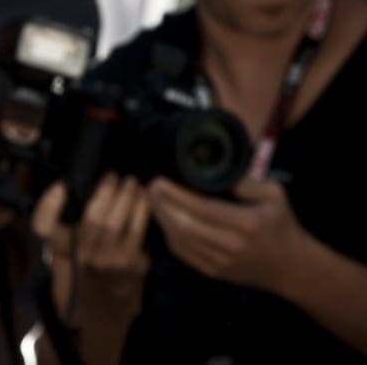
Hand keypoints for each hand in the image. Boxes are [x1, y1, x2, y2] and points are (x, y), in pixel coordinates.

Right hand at [33, 175, 149, 364]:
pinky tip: (145, 202)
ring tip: (133, 184)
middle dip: (107, 192)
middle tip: (114, 176)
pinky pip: (138, 232)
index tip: (61, 187)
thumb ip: (58, 227)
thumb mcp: (58, 254)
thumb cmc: (78, 277)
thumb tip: (64, 190)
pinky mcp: (132, 267)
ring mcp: (108, 264)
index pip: (45, 227)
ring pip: (119, 223)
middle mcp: (81, 260)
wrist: (100, 316)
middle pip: (94, 219)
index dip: (49, 205)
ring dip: (129, 198)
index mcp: (59, 253)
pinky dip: (142, 213)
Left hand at [148, 175, 309, 292]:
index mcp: (246, 225)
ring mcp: (221, 262)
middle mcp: (231, 246)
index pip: (203, 209)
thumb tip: (214, 169)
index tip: (160, 180)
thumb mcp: (274, 195)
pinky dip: (169, 235)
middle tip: (150, 187)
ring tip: (152, 199)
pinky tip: (163, 218)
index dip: (177, 195)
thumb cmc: (281, 225)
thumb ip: (246, 181)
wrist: (291, 267)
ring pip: (180, 241)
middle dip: (162, 205)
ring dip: (161, 219)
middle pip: (185, 226)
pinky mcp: (214, 272)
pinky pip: (183, 253)